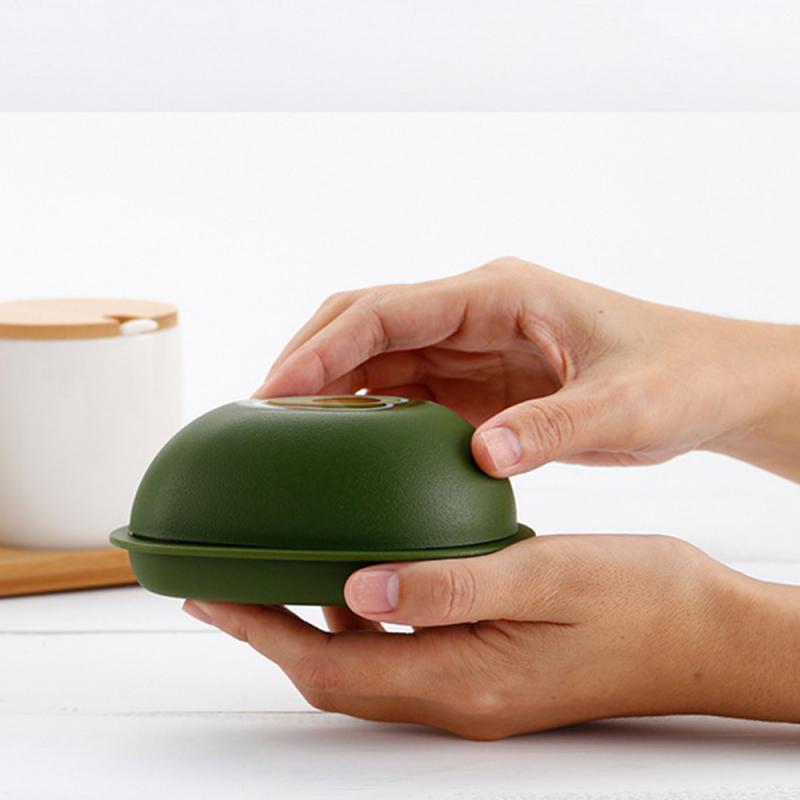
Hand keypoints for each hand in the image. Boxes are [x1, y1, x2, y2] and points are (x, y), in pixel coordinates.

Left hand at [183, 535, 799, 738]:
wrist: (704, 633)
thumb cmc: (639, 598)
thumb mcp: (546, 577)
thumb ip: (450, 587)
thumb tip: (360, 586)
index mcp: (465, 680)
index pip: (333, 666)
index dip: (265, 634)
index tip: (215, 595)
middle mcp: (459, 696)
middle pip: (337, 674)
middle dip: (274, 632)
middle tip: (234, 582)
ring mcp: (476, 687)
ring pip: (367, 664)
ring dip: (316, 624)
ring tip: (285, 569)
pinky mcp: (491, 668)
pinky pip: (406, 649)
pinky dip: (369, 614)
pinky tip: (369, 566)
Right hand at [255, 257, 799, 480]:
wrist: (703, 384)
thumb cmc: (675, 377)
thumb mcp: (622, 407)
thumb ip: (553, 431)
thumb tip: (482, 458)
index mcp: (497, 295)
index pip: (386, 308)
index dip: (324, 347)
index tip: (275, 391)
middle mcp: (471, 312)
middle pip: (363, 323)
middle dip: (306, 361)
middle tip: (259, 416)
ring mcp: (468, 346)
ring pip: (374, 357)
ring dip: (327, 391)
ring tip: (282, 438)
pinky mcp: (472, 382)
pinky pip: (401, 391)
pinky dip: (363, 415)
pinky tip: (340, 449)